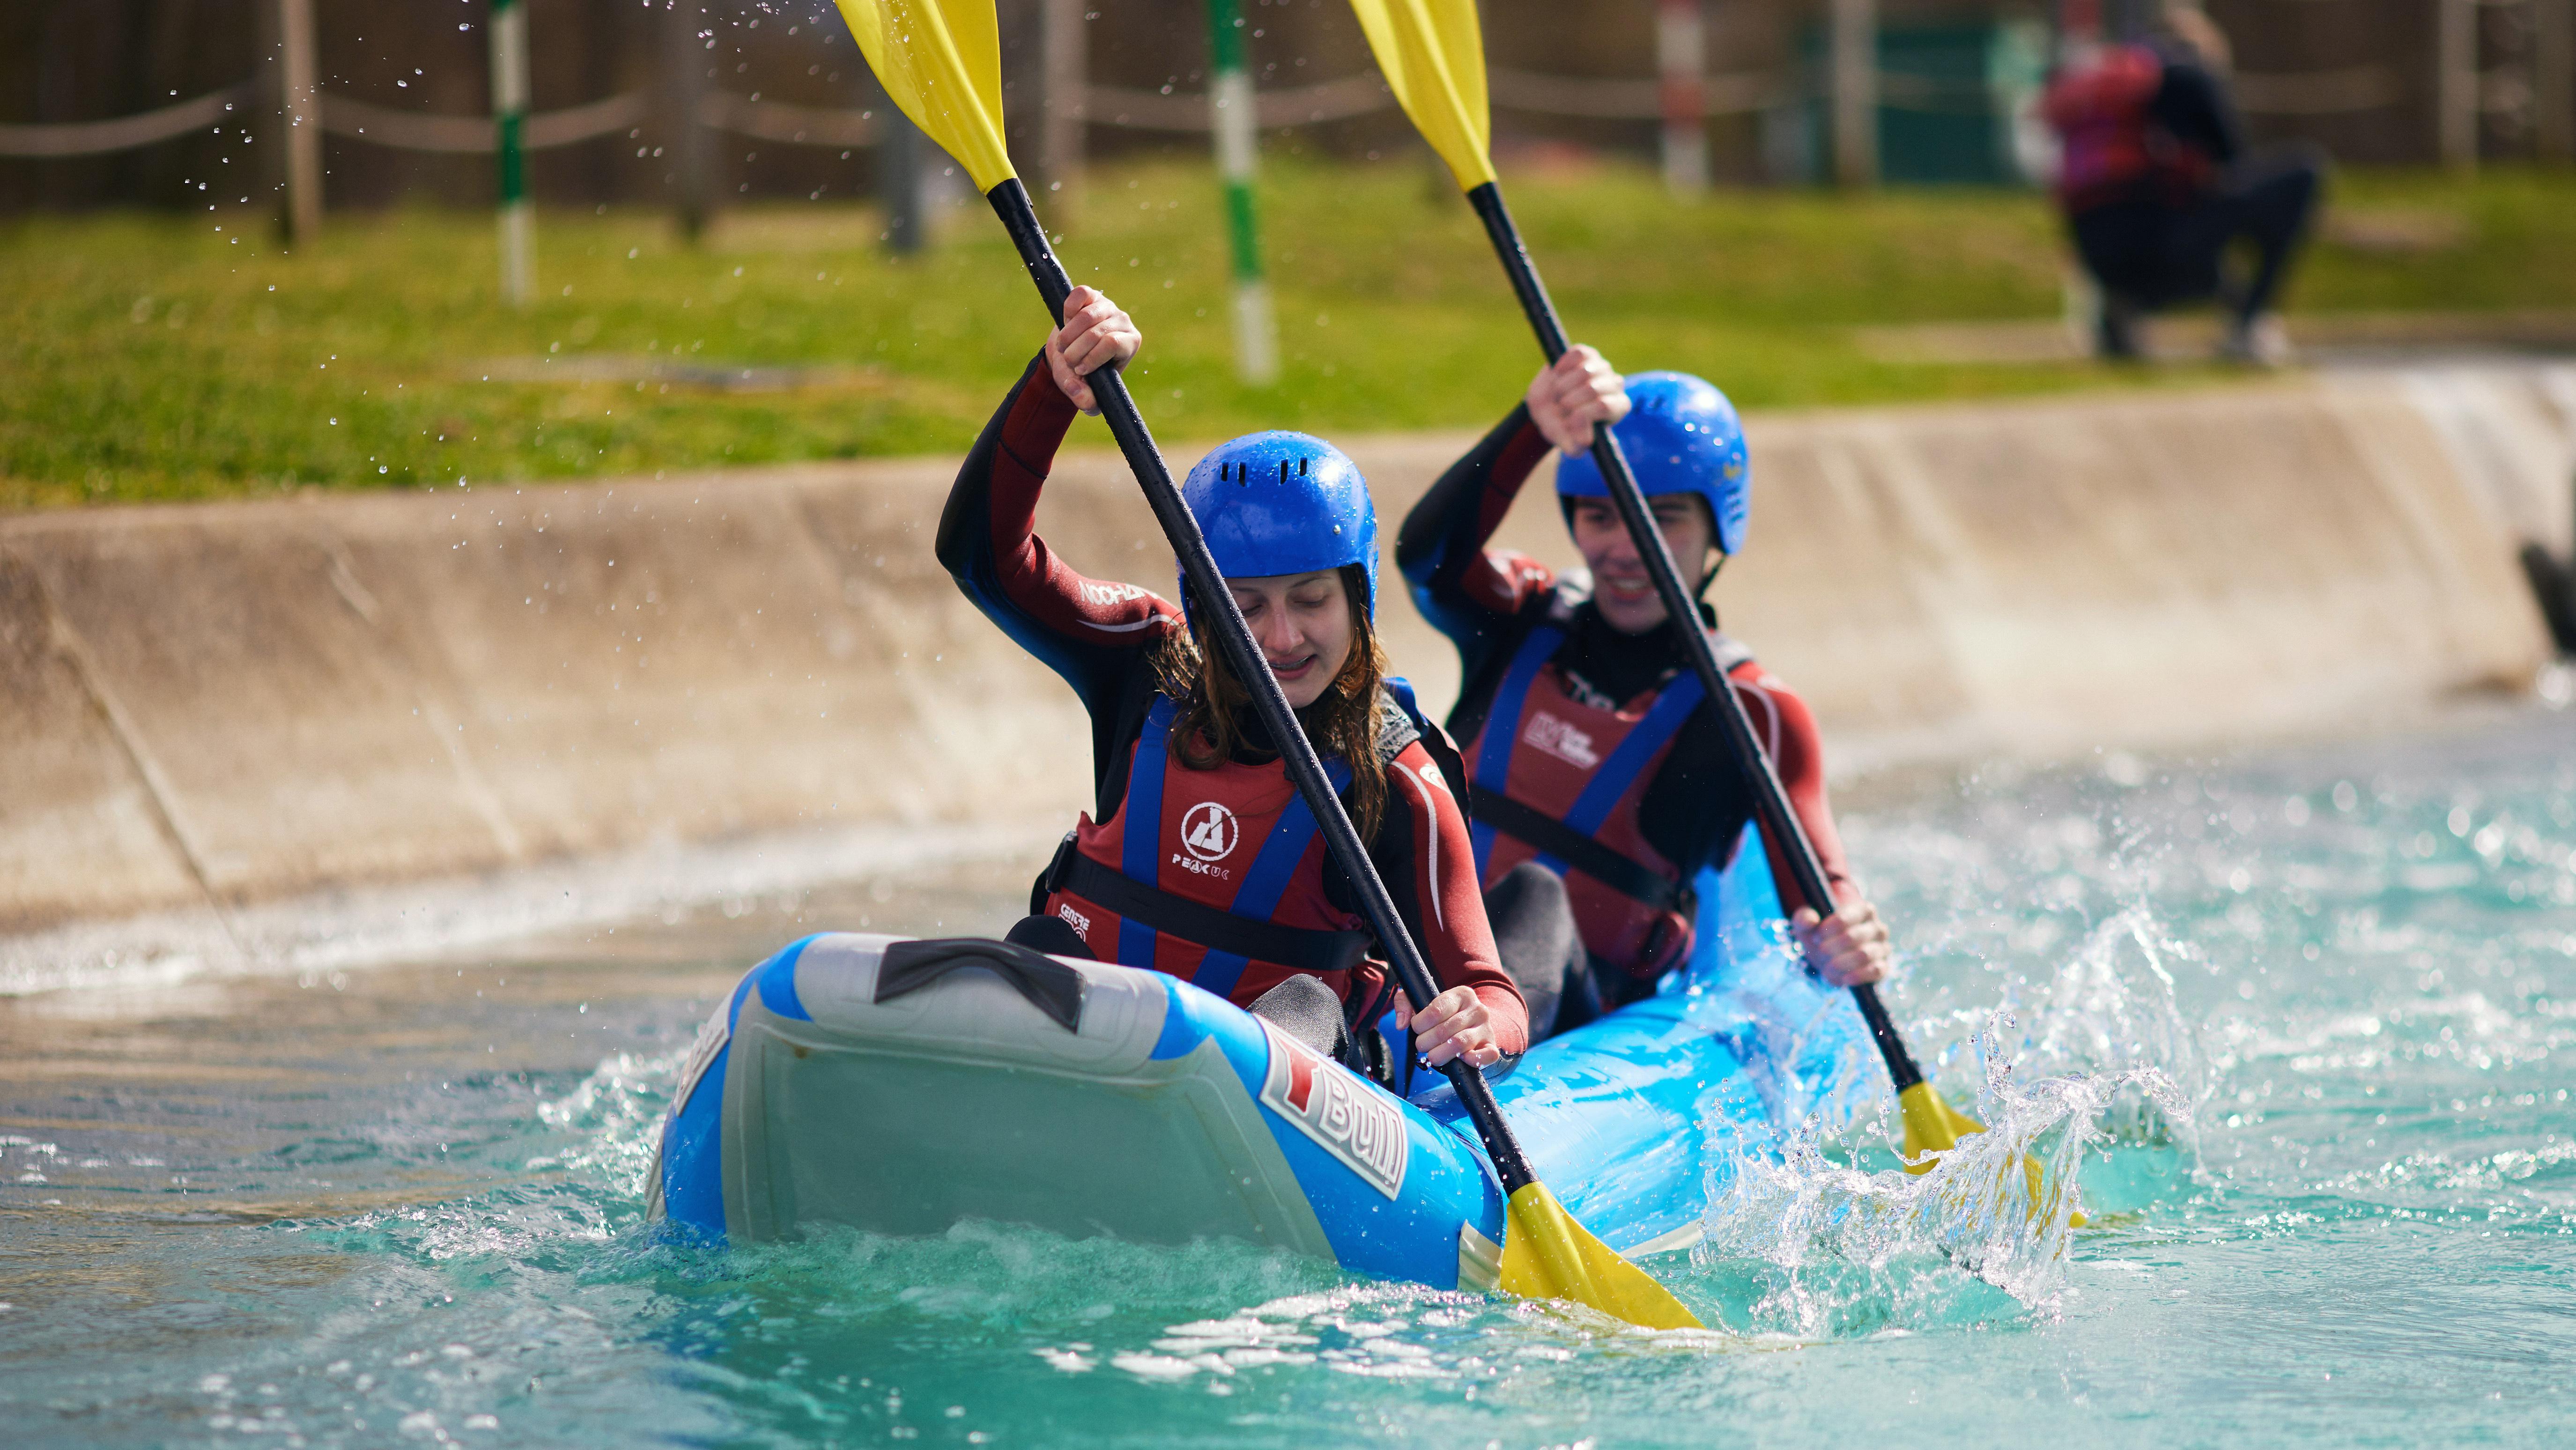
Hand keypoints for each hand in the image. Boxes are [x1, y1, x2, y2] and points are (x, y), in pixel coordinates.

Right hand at [1044, 285, 1140, 414]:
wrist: (1068, 352)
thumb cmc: (1081, 372)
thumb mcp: (1083, 389)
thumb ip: (1085, 399)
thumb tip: (1084, 401)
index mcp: (1129, 344)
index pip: (1113, 344)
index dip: (1092, 357)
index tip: (1079, 370)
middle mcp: (1123, 322)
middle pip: (1096, 333)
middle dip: (1075, 351)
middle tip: (1068, 361)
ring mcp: (1107, 306)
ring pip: (1086, 316)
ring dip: (1067, 335)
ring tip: (1063, 347)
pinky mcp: (1092, 295)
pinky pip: (1081, 294)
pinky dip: (1069, 308)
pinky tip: (1066, 320)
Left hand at [1394, 984, 1499, 1067]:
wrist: (1471, 1025)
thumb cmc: (1443, 1014)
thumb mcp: (1422, 1001)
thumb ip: (1405, 1003)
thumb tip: (1401, 1024)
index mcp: (1461, 994)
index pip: (1435, 1010)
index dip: (1419, 1024)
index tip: (1416, 1027)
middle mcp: (1477, 1009)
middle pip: (1444, 1030)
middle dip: (1426, 1041)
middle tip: (1422, 1044)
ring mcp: (1486, 1028)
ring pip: (1460, 1044)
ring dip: (1440, 1054)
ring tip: (1433, 1055)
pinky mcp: (1491, 1046)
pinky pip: (1486, 1056)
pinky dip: (1471, 1060)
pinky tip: (1459, 1060)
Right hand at [1525, 344, 1628, 454]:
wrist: (1544, 406)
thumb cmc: (1559, 425)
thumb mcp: (1564, 441)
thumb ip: (1575, 446)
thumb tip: (1585, 440)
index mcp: (1617, 407)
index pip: (1603, 406)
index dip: (1580, 413)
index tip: (1566, 421)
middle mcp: (1615, 385)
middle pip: (1591, 389)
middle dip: (1566, 402)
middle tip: (1559, 409)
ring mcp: (1602, 366)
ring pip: (1583, 372)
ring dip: (1561, 386)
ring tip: (1557, 395)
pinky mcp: (1587, 354)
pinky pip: (1576, 355)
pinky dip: (1562, 367)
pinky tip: (1557, 376)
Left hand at [1790, 898, 1892, 987]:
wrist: (1830, 957)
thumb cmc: (1820, 936)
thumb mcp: (1808, 925)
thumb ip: (1804, 918)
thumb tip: (1810, 920)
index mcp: (1863, 910)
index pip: (1845, 917)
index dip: (1827, 929)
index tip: (1816, 937)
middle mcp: (1877, 928)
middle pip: (1853, 937)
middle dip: (1831, 948)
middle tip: (1820, 952)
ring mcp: (1882, 948)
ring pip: (1864, 955)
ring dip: (1841, 963)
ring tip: (1827, 967)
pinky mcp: (1882, 967)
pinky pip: (1875, 971)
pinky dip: (1858, 975)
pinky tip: (1844, 978)